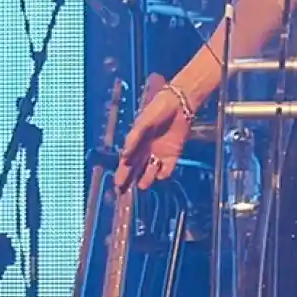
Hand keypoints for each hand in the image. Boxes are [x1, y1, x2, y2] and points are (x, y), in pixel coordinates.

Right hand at [116, 75, 191, 191]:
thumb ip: (134, 139)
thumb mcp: (143, 123)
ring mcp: (159, 153)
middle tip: (123, 191)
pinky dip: (163, 173)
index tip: (117, 184)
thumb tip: (123, 156)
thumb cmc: (157, 110)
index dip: (122, 173)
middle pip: (136, 169)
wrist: (179, 105)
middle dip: (129, 179)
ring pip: (150, 171)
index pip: (127, 161)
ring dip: (146, 178)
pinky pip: (167, 168)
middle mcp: (146, 150)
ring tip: (141, 185)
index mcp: (136, 142)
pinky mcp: (173, 154)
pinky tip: (159, 176)